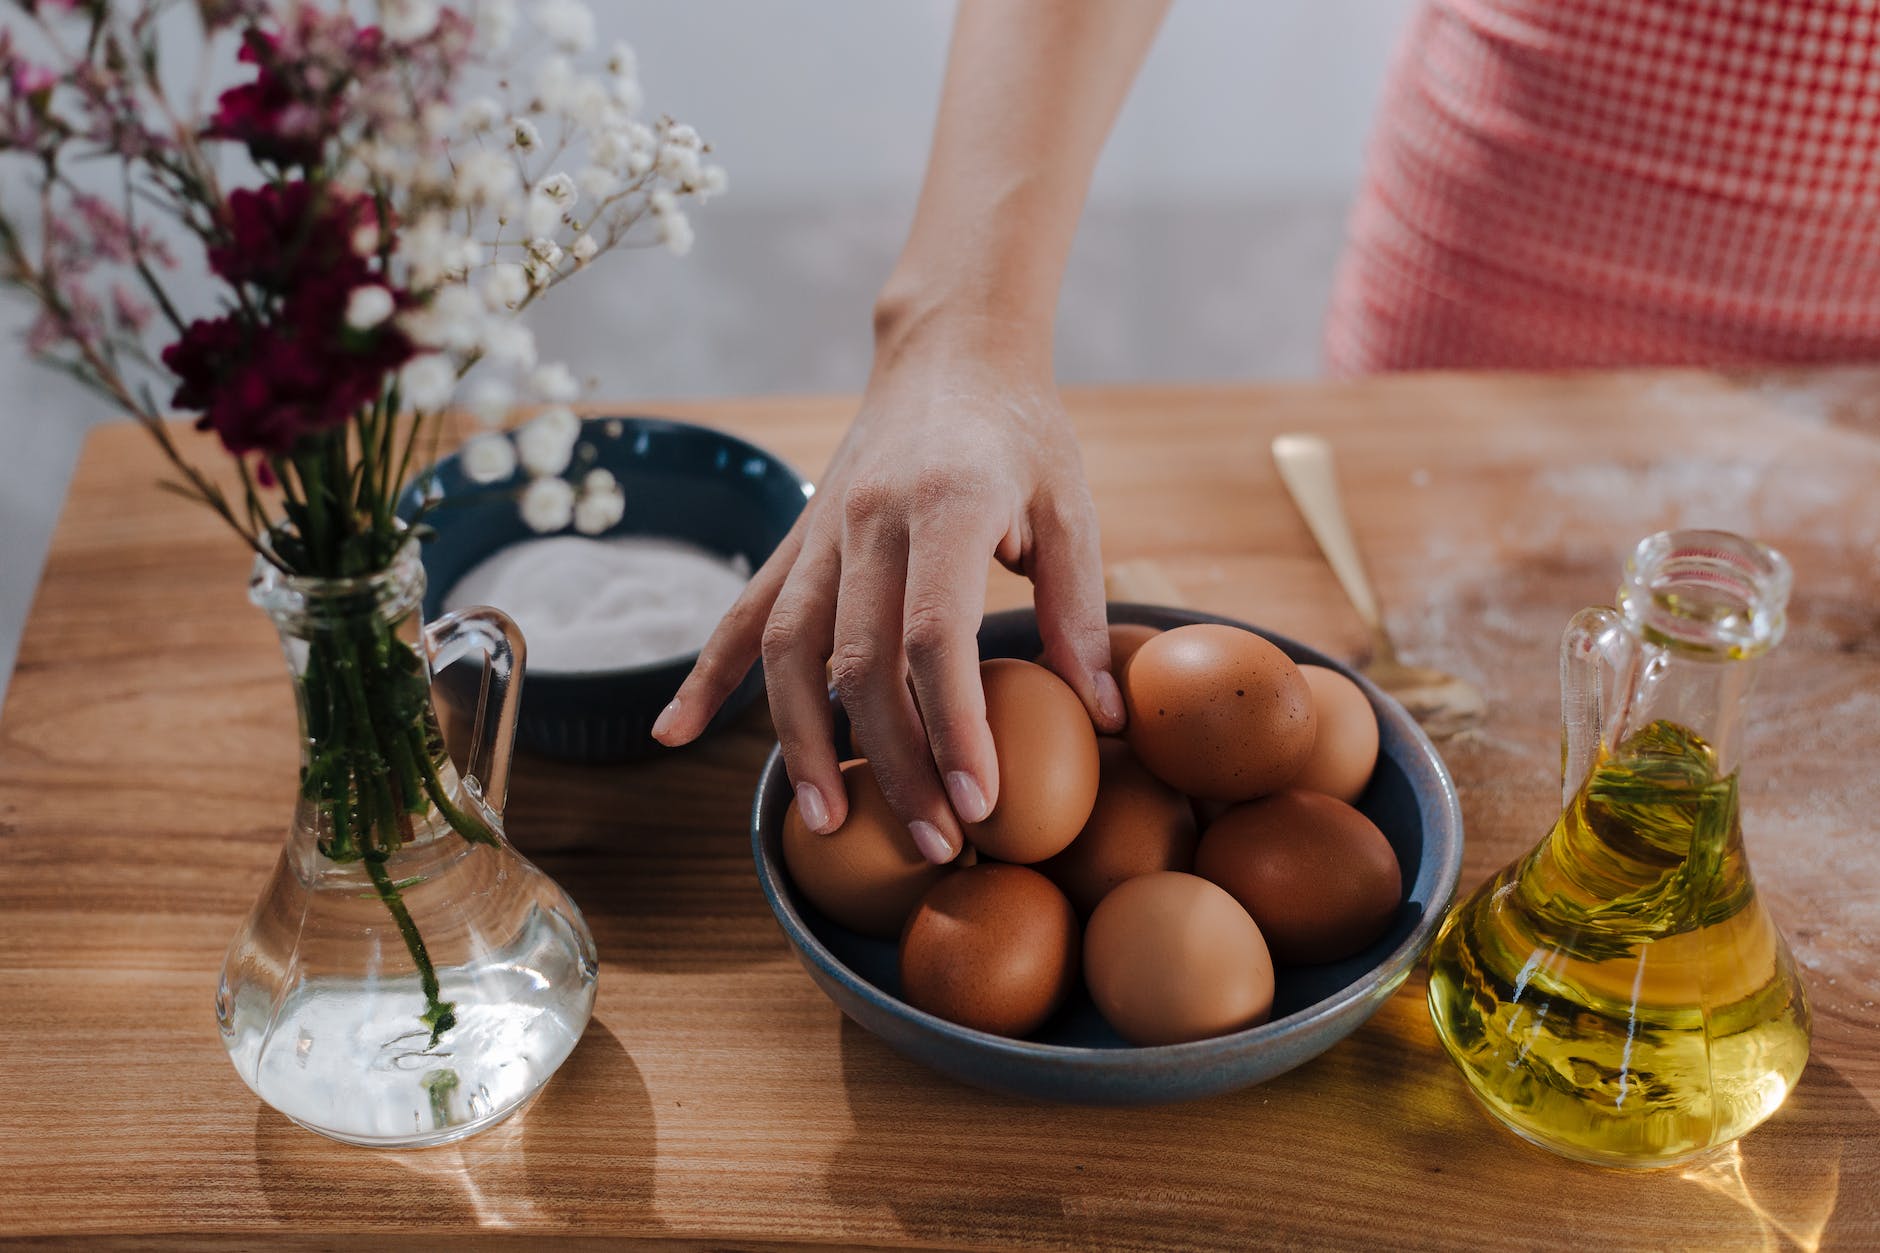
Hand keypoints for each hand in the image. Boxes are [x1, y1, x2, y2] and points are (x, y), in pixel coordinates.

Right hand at [651, 343, 1124, 861]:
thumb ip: (1080, 614)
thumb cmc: (1022, 431)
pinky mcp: (798, 540)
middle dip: (892, 762)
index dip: (954, 726)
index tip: (979, 802)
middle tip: (932, 842)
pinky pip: (743, 611)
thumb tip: (1106, 718)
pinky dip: (708, 674)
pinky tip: (675, 731)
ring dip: (801, 742)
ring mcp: (821, 530)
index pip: (935, 635)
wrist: (950, 348)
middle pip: (858, 661)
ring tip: (823, 822)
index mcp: (947, 505)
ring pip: (787, 648)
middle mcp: (868, 518)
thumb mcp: (1071, 509)